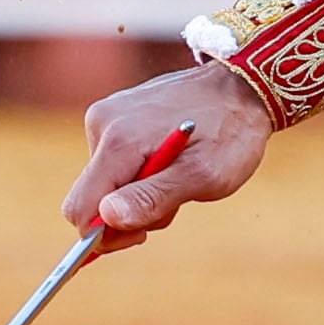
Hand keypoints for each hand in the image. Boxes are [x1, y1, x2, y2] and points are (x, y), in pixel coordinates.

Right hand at [64, 62, 273, 253]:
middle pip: (91, 197)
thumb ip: (153, 198)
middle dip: (129, 212)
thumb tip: (107, 217)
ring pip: (105, 182)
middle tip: (174, 200)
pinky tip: (170, 160)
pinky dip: (140, 173)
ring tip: (179, 175)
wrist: (242, 88)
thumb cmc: (230, 134)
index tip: (141, 236)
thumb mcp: (202, 176)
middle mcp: (102, 123)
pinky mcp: (113, 114)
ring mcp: (105, 115)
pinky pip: (113, 162)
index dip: (104, 234)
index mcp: (119, 141)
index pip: (81, 207)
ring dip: (140, 193)